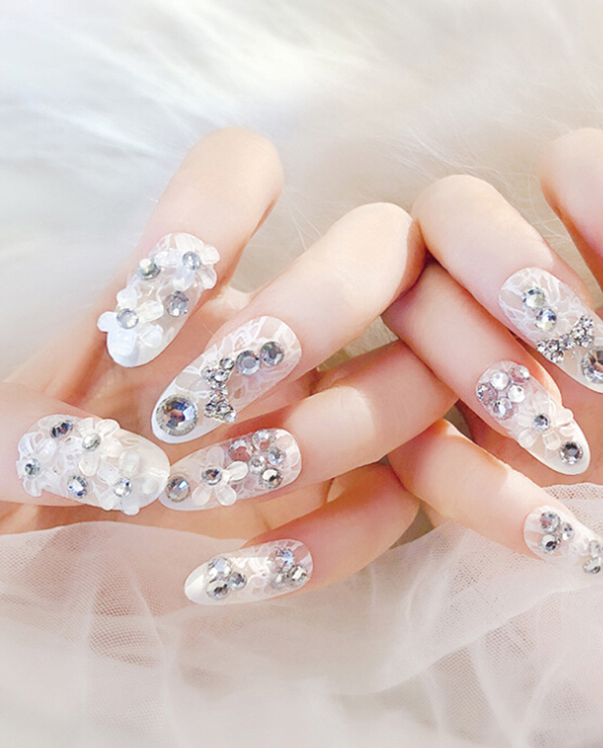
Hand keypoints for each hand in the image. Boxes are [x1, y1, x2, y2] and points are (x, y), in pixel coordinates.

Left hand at [0, 129, 460, 603]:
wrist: (67, 569)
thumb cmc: (33, 479)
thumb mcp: (5, 443)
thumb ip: (16, 433)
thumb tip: (95, 456)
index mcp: (200, 288)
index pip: (243, 172)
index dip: (217, 205)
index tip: (146, 309)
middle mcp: (283, 336)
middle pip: (386, 248)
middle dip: (318, 307)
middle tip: (214, 395)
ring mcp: (330, 414)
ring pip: (417, 382)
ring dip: (328, 434)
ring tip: (206, 495)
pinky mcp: (347, 501)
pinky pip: (395, 507)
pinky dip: (333, 544)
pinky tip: (236, 575)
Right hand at [381, 129, 602, 577]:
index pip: (573, 173)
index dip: (602, 193)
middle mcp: (546, 330)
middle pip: (450, 213)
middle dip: (503, 263)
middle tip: (590, 360)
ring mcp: (487, 397)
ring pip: (411, 312)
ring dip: (473, 358)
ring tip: (566, 446)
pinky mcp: (452, 479)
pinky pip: (414, 453)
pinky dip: (472, 486)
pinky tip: (561, 537)